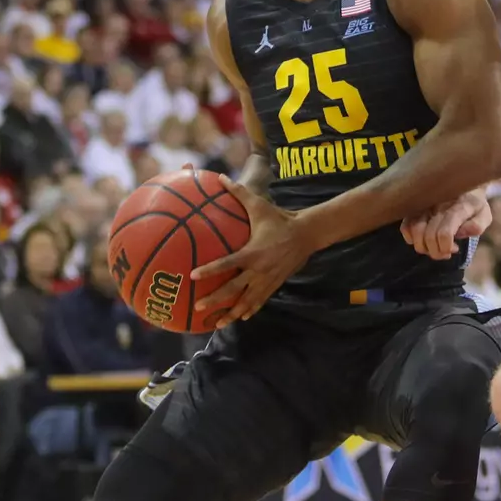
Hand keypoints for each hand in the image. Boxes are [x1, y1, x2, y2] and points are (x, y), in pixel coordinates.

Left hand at [191, 176, 314, 326]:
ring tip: (216, 324)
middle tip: (198, 306)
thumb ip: (238, 192)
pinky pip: (259, 301)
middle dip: (216, 300)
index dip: (210, 270)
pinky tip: (240, 318)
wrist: (307, 234)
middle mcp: (259, 270)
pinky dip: (249, 310)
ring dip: (231, 313)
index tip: (193, 276)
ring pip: (246, 302)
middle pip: (233, 289)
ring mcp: (267, 280)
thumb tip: (220, 176)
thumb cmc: (280, 218)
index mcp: (252, 252)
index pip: (227, 263)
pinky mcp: (274, 284)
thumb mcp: (259, 205)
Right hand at [399, 188, 491, 258]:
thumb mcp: (484, 214)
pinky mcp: (414, 206)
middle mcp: (439, 204)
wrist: (462, 183)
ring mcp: (424, 204)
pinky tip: (422, 239)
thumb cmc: (474, 204)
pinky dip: (410, 238)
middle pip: (428, 236)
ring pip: (414, 231)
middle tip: (445, 252)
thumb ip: (477, 225)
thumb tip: (460, 234)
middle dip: (436, 251)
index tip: (453, 249)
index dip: (445, 248)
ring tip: (434, 248)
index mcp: (459, 206)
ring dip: (423, 247)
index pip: (444, 233)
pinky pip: (405, 226)